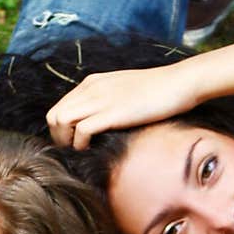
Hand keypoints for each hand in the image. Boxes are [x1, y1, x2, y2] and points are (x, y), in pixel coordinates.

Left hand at [46, 63, 200, 148]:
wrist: (179, 83)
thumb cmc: (158, 91)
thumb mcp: (124, 91)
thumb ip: (108, 102)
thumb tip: (100, 122)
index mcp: (92, 83)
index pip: (59, 107)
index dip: (60, 129)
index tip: (73, 143)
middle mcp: (91, 88)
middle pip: (53, 115)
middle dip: (58, 137)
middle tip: (73, 151)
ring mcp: (100, 99)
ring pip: (60, 121)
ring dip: (66, 141)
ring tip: (81, 151)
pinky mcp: (112, 112)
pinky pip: (81, 130)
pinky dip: (81, 144)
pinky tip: (93, 149)